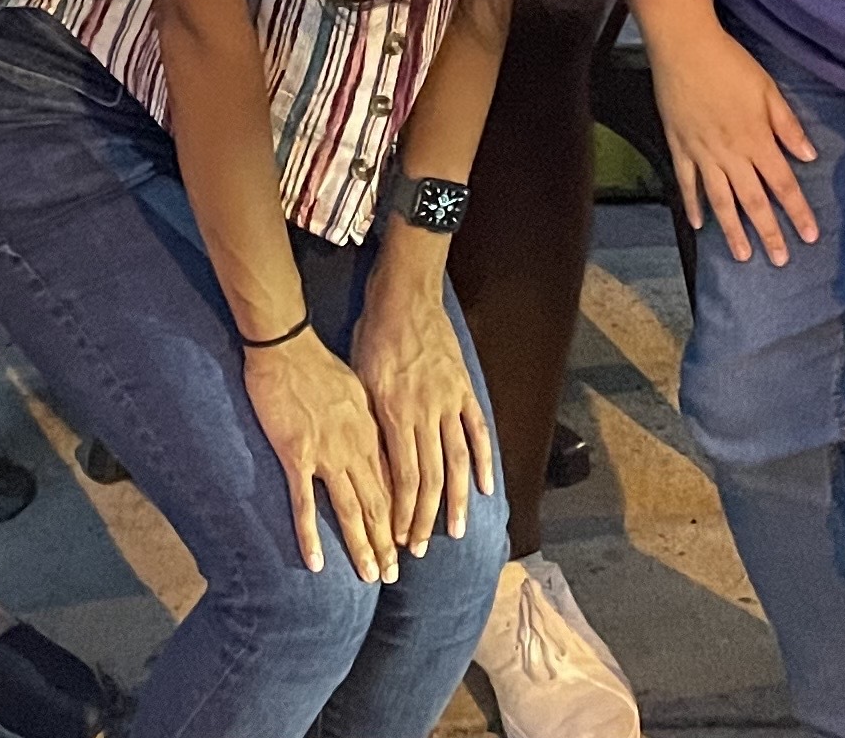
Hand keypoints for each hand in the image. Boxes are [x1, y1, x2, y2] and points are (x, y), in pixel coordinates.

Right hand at [241, 329, 399, 581]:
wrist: (287, 347)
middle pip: (379, 503)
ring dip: (362, 546)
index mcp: (371, 432)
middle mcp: (356, 447)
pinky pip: (305, 505)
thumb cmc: (318, 364)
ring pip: (351, 510)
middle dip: (388, 542)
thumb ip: (367, 422)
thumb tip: (377, 444)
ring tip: (371, 576)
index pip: (394, 484)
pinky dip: (311, 536)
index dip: (401, 516)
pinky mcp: (297, 456)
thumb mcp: (356, 390)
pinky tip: (316, 563)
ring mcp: (327, 454)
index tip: (406, 542)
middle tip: (394, 575)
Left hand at [351, 270, 494, 553]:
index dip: (402, 513)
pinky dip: (483, 460)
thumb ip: (369, 423)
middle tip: (421, 550)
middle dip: (425, 518)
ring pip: (456, 461)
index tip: (398, 539)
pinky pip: (477, 430)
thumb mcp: (359, 380)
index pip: (403, 478)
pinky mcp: (463, 389)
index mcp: (396, 414)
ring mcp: (449, 402)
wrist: (405, 294)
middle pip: (430, 478)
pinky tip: (485, 488)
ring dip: (457, 501)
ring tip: (456, 531)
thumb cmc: (373, 335)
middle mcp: (426, 414)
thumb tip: (370, 467)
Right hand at [646, 19, 821, 265]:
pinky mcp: (680, 146)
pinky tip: (698, 224)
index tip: (810, 236)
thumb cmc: (730, 63)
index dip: (797, 211)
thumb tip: (808, 155)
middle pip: (753, 201)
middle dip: (769, 232)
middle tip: (779, 260)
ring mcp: (702, 153)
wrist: (684, 47)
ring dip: (732, 230)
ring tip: (743, 255)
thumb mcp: (768, 89)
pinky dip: (692, 205)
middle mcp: (730, 153)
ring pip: (720, 200)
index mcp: (756, 139)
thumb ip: (787, 125)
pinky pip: (687, 183)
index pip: (783, 184)